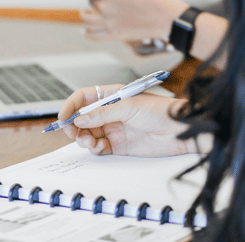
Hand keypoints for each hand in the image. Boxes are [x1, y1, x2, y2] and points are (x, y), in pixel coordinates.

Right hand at [58, 85, 203, 156]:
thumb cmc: (162, 111)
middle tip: (72, 132)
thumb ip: (102, 114)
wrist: (181, 131)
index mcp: (111, 96)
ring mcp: (113, 129)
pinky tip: (98, 146)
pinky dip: (93, 148)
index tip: (62, 117)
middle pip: (82, 118)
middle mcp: (110, 112)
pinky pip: (98, 147)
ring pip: (87, 134)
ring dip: (83, 138)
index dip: (71, 106)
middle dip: (73, 126)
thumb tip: (80, 119)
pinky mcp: (118, 145)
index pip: (83, 98)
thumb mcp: (128, 107)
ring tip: (88, 141)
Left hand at [80, 0, 188, 41]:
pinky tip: (86, 30)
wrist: (165, 16)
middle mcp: (106, 7)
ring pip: (86, 20)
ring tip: (85, 13)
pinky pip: (93, 36)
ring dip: (84, 16)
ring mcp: (109, 22)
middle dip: (93, 0)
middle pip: (90, 3)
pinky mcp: (114, 35)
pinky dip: (87, 34)